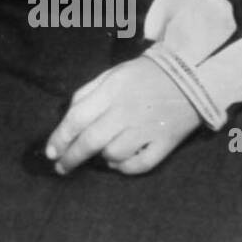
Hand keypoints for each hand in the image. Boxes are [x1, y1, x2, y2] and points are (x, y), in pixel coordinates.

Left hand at [44, 56, 202, 175]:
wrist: (191, 76)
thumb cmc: (144, 74)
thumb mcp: (112, 74)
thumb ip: (88, 92)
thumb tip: (69, 116)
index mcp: (111, 91)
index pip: (77, 118)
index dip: (60, 138)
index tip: (50, 153)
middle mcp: (125, 112)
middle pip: (90, 141)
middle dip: (71, 158)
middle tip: (62, 168)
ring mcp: (146, 130)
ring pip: (113, 155)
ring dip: (101, 158)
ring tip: (99, 154)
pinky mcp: (165, 143)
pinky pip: (139, 165)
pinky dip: (125, 168)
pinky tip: (119, 162)